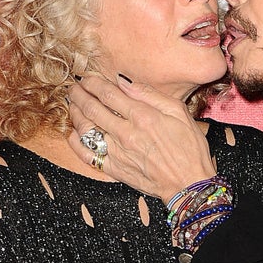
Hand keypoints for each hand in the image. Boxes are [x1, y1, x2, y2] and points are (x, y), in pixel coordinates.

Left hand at [67, 73, 215, 199]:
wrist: (189, 184)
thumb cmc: (189, 148)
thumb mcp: (179, 112)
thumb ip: (150, 94)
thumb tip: (124, 82)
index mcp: (142, 116)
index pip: (108, 93)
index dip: (92, 82)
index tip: (86, 77)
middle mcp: (126, 133)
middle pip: (92, 108)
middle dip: (78, 95)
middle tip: (73, 88)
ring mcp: (118, 153)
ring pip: (86, 129)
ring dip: (75, 114)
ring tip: (72, 105)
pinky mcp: (115, 170)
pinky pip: (87, 155)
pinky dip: (76, 143)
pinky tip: (73, 134)